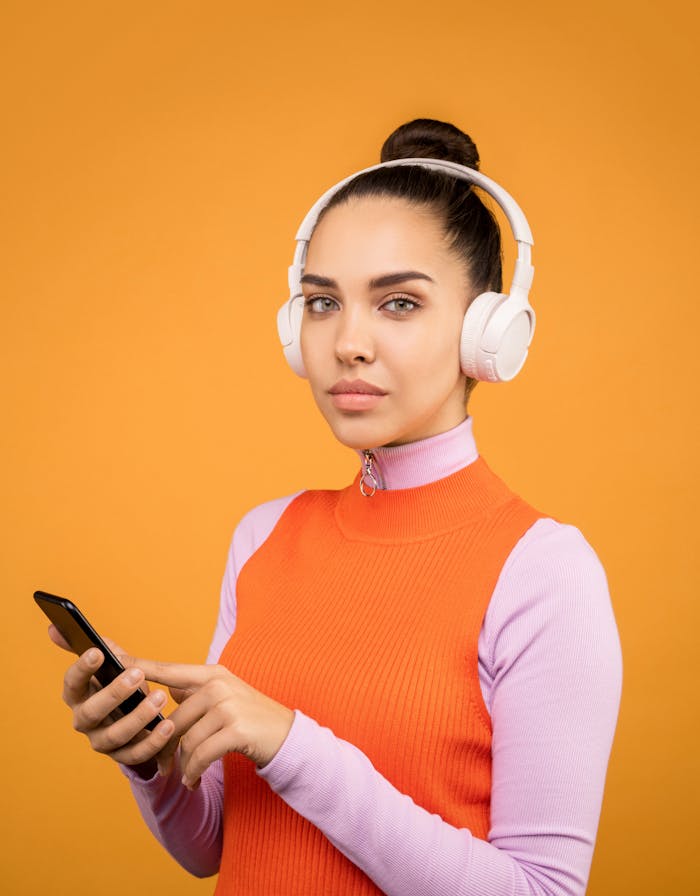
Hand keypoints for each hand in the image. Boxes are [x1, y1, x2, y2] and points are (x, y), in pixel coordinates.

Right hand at [49, 624, 176, 777]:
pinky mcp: (122, 756)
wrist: (133, 716)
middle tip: (138, 675)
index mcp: (77, 695)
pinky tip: (168, 724)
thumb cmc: (119, 682)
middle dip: (114, 693)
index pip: (72, 683)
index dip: (82, 668)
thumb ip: (92, 644)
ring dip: (138, 717)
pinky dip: (153, 741)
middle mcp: (84, 720)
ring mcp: (101, 741)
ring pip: (115, 734)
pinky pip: (136, 754)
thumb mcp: (110, 662)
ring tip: (160, 698)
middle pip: (92, 712)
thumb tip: (53, 626)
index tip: (97, 652)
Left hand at [123, 657, 294, 788]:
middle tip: (163, 767)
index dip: (139, 667)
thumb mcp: (225, 697)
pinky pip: (200, 754)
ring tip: (186, 775)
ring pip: (186, 739)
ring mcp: (228, 705)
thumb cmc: (252, 719)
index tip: (111, 659)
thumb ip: (196, 692)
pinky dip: (193, 771)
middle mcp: (219, 684)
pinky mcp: (235, 728)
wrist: (288, 737)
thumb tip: (167, 688)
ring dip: (182, 764)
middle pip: (174, 718)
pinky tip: (193, 780)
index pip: (168, 670)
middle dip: (165, 746)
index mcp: (212, 674)